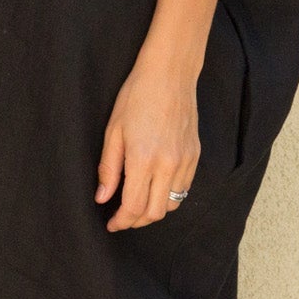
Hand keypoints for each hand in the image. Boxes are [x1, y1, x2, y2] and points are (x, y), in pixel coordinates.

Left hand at [95, 48, 198, 229]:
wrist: (169, 75)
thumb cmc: (136, 97)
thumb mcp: (113, 131)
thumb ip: (108, 168)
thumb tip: (103, 198)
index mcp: (144, 159)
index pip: (134, 206)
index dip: (122, 221)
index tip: (112, 224)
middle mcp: (169, 164)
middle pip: (155, 212)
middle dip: (136, 221)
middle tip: (121, 218)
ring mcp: (186, 161)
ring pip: (172, 204)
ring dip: (153, 211)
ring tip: (137, 205)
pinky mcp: (196, 156)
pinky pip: (184, 188)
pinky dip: (168, 196)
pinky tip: (154, 188)